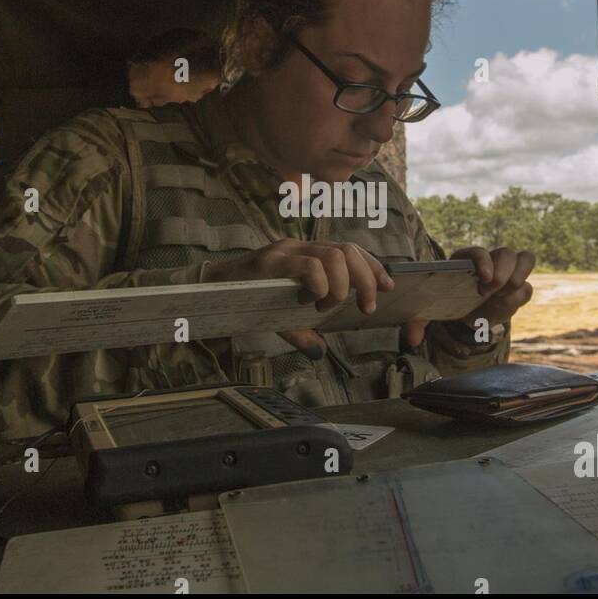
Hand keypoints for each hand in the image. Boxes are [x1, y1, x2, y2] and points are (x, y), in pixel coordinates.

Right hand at [202, 238, 393, 355]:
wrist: (209, 292)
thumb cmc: (246, 300)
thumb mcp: (281, 317)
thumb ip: (303, 330)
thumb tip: (319, 352)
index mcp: (307, 253)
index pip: (350, 249)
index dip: (373, 266)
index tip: (389, 285)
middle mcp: (299, 246)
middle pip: (349, 249)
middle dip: (367, 278)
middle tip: (366, 306)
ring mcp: (286, 251)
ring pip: (335, 256)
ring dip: (342, 287)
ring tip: (327, 306)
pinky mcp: (272, 261)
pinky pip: (310, 266)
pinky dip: (320, 287)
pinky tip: (311, 302)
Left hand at [402, 246, 535, 346]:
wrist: (465, 310)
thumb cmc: (447, 301)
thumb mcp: (430, 309)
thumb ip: (419, 321)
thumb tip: (413, 339)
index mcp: (466, 259)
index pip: (479, 252)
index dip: (484, 262)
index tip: (484, 279)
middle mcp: (490, 260)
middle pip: (507, 253)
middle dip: (502, 274)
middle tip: (487, 293)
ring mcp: (507, 271)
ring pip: (526, 259)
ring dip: (517, 279)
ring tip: (499, 299)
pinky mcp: (518, 286)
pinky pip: (527, 288)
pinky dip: (518, 298)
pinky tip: (501, 307)